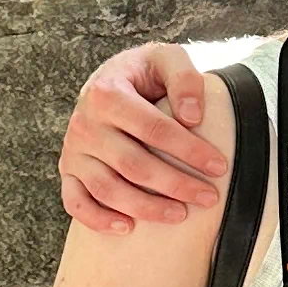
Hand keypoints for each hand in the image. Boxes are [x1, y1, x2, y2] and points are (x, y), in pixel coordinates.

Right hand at [60, 43, 230, 232]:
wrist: (109, 78)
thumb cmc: (143, 73)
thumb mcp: (166, 59)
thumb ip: (184, 77)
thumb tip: (192, 117)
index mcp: (107, 94)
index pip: (154, 129)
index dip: (189, 150)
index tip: (219, 166)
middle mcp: (84, 124)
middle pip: (133, 164)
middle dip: (175, 184)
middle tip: (208, 197)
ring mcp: (73, 150)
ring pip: (107, 189)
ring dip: (145, 207)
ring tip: (180, 215)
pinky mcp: (68, 170)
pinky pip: (75, 201)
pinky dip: (98, 219)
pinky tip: (128, 228)